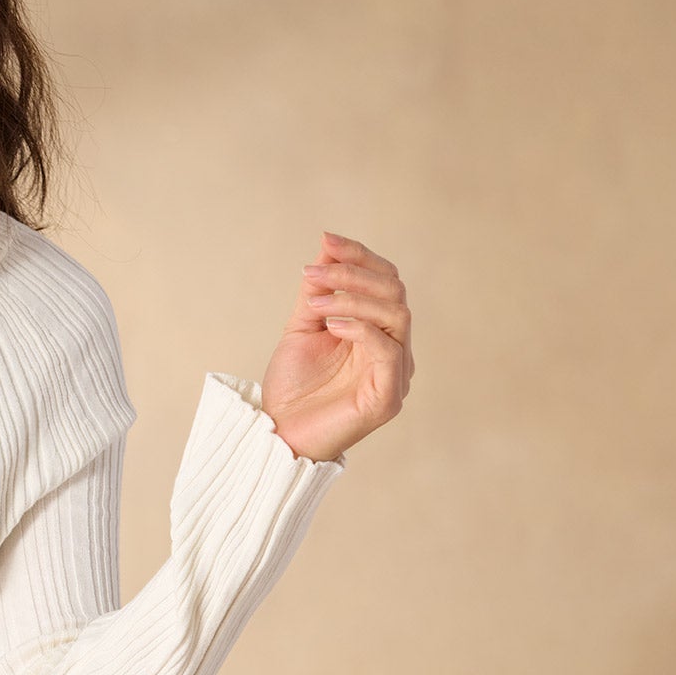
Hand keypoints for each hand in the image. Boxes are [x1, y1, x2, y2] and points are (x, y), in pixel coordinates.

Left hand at [262, 231, 413, 462]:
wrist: (279, 434)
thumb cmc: (293, 386)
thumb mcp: (302, 327)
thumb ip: (317, 291)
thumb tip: (327, 245)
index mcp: (377, 330)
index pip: (385, 280)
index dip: (359, 256)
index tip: (327, 239)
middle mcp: (394, 348)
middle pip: (394, 291)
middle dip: (352, 273)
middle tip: (311, 273)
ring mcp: (396, 372)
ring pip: (396, 315)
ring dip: (354, 298)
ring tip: (315, 301)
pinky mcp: (389, 396)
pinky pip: (388, 350)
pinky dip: (360, 328)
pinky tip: (330, 323)